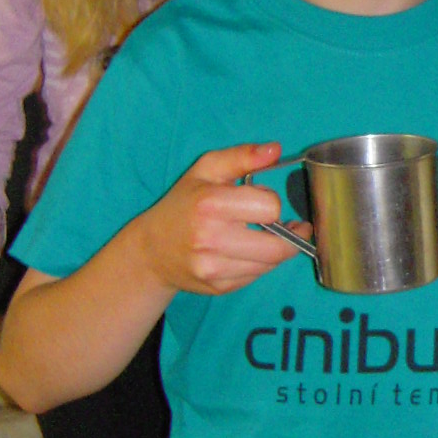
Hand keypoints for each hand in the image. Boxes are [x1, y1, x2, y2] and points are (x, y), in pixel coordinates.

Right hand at [137, 140, 302, 296]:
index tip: (262, 200)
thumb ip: (242, 156)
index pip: (270, 208)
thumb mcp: (206, 170)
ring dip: (275, 249)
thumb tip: (275, 149)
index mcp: (210, 204)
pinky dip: (259, 263)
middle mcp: (211, 239)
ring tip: (263, 236)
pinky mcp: (218, 287)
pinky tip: (246, 252)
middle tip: (283, 225)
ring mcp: (214, 268)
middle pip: (278, 246)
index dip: (271, 202)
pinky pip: (257, 276)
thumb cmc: (183, 204)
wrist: (151, 250)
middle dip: (286, 233)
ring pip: (271, 264)